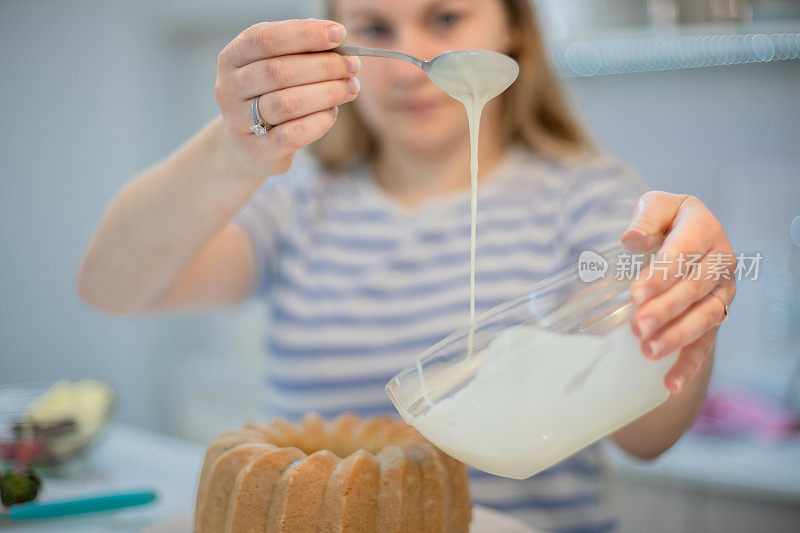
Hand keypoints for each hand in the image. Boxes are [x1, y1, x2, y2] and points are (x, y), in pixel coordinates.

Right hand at [214, 19, 360, 176]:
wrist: (248, 145)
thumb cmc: (271, 95)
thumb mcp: (278, 66)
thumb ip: (302, 49)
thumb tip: (336, 36)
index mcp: (232, 57)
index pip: (264, 38)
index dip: (304, 34)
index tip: (339, 34)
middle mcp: (229, 88)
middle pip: (278, 71)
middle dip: (323, 66)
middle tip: (352, 66)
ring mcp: (238, 122)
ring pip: (286, 104)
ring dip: (326, 93)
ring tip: (350, 88)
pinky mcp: (256, 150)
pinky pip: (291, 136)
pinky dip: (318, 123)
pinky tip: (332, 113)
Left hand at [623, 191, 735, 393]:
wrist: (685, 230)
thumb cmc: (665, 219)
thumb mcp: (655, 206)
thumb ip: (645, 218)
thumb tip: (631, 238)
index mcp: (704, 229)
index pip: (683, 253)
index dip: (661, 274)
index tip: (636, 292)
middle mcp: (720, 261)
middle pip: (693, 289)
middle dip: (665, 310)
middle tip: (637, 327)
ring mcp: (722, 291)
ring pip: (704, 318)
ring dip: (677, 337)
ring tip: (648, 352)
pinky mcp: (715, 314)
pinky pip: (706, 342)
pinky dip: (690, 364)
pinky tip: (671, 383)